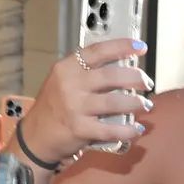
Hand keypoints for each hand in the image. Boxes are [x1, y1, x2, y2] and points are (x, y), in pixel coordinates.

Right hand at [20, 38, 153, 162]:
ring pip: (114, 102)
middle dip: (136, 78)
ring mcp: (74, 107)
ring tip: (145, 104)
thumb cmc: (55, 106)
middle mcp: (70, 84)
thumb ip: (87, 72)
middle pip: (111, 76)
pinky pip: (111, 129)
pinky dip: (128, 130)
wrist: (36, 136)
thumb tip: (124, 66)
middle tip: (147, 83)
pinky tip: (137, 128)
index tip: (141, 48)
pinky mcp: (79, 129)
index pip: (97, 51)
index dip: (122, 47)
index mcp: (67, 67)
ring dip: (136, 103)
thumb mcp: (64, 80)